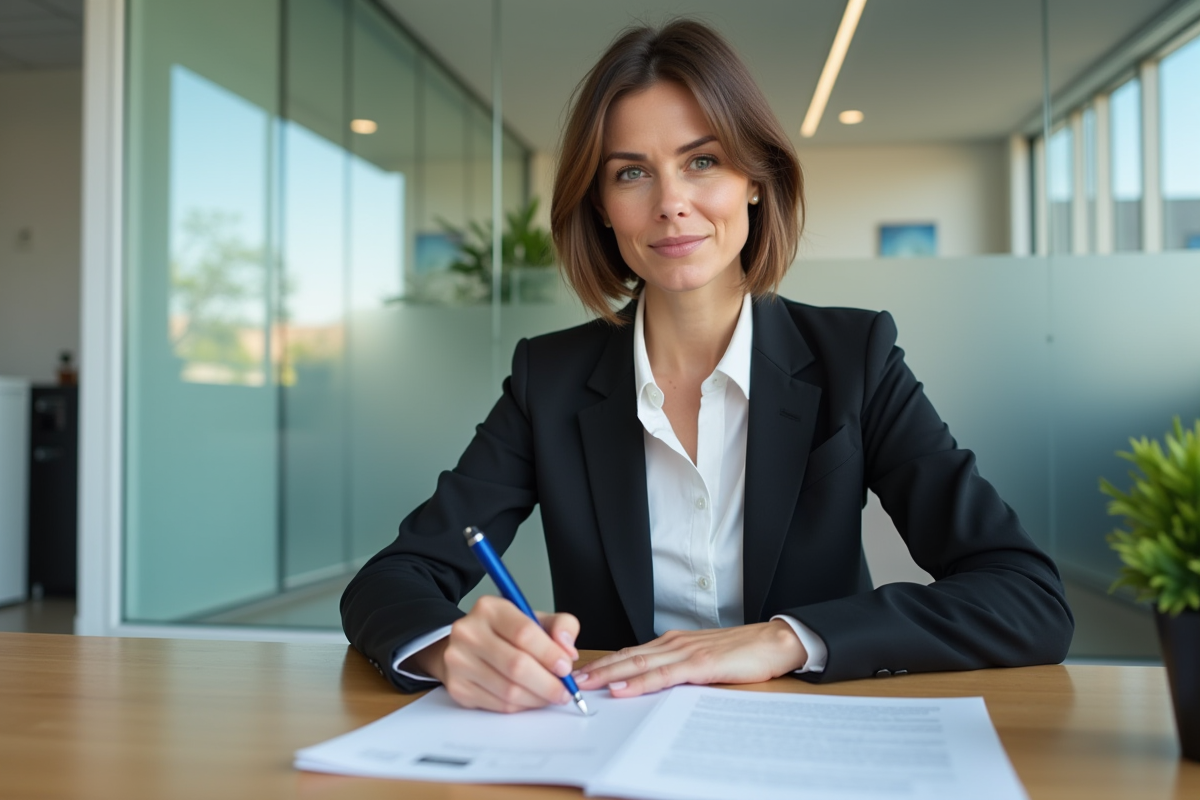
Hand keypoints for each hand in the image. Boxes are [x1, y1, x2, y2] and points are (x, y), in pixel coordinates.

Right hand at [412, 594, 579, 713]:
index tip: (566, 667)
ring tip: (551, 696)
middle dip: (548, 683)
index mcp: (490, 608)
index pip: (524, 633)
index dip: (550, 654)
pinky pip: (498, 705)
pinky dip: (521, 706)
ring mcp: (458, 661)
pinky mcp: (457, 687)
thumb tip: (568, 651)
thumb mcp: (535, 619)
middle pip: (516, 665)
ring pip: (508, 690)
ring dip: (537, 698)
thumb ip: (561, 625)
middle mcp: (468, 632)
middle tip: (564, 691)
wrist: (467, 646)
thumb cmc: (506, 633)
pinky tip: (530, 699)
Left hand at [573, 620, 806, 697]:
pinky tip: (623, 688)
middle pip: (628, 657)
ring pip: (639, 664)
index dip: (606, 663)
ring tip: (586, 684)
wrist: (774, 642)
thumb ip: (680, 668)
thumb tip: (655, 683)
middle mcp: (674, 644)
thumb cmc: (743, 653)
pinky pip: (663, 675)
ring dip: (610, 674)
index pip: (632, 653)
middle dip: (598, 668)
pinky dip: (640, 682)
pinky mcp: (700, 664)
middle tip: (570, 679)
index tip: (582, 673)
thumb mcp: (704, 660)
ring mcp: (686, 652)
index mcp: (674, 643)